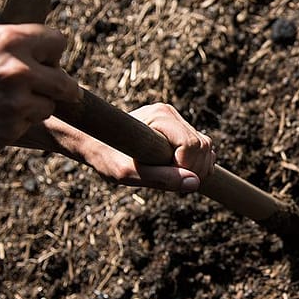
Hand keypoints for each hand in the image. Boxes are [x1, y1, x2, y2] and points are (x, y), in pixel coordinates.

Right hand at [0, 24, 78, 156]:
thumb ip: (4, 39)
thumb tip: (32, 40)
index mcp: (10, 41)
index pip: (58, 42)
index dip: (50, 50)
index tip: (46, 57)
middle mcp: (18, 72)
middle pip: (66, 84)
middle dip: (59, 85)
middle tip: (52, 88)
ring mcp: (15, 105)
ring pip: (48, 107)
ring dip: (34, 106)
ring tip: (5, 101)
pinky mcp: (8, 131)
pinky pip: (26, 125)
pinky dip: (14, 122)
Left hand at [60, 103, 215, 191]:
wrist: (93, 143)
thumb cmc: (106, 157)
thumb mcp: (130, 174)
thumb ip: (162, 179)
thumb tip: (194, 183)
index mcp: (159, 117)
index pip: (192, 146)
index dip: (187, 168)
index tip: (170, 181)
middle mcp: (170, 113)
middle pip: (202, 145)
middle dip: (194, 170)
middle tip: (173, 184)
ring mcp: (174, 119)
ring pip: (205, 146)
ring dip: (197, 167)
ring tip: (175, 179)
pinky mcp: (176, 127)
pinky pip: (200, 147)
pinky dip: (196, 163)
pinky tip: (180, 172)